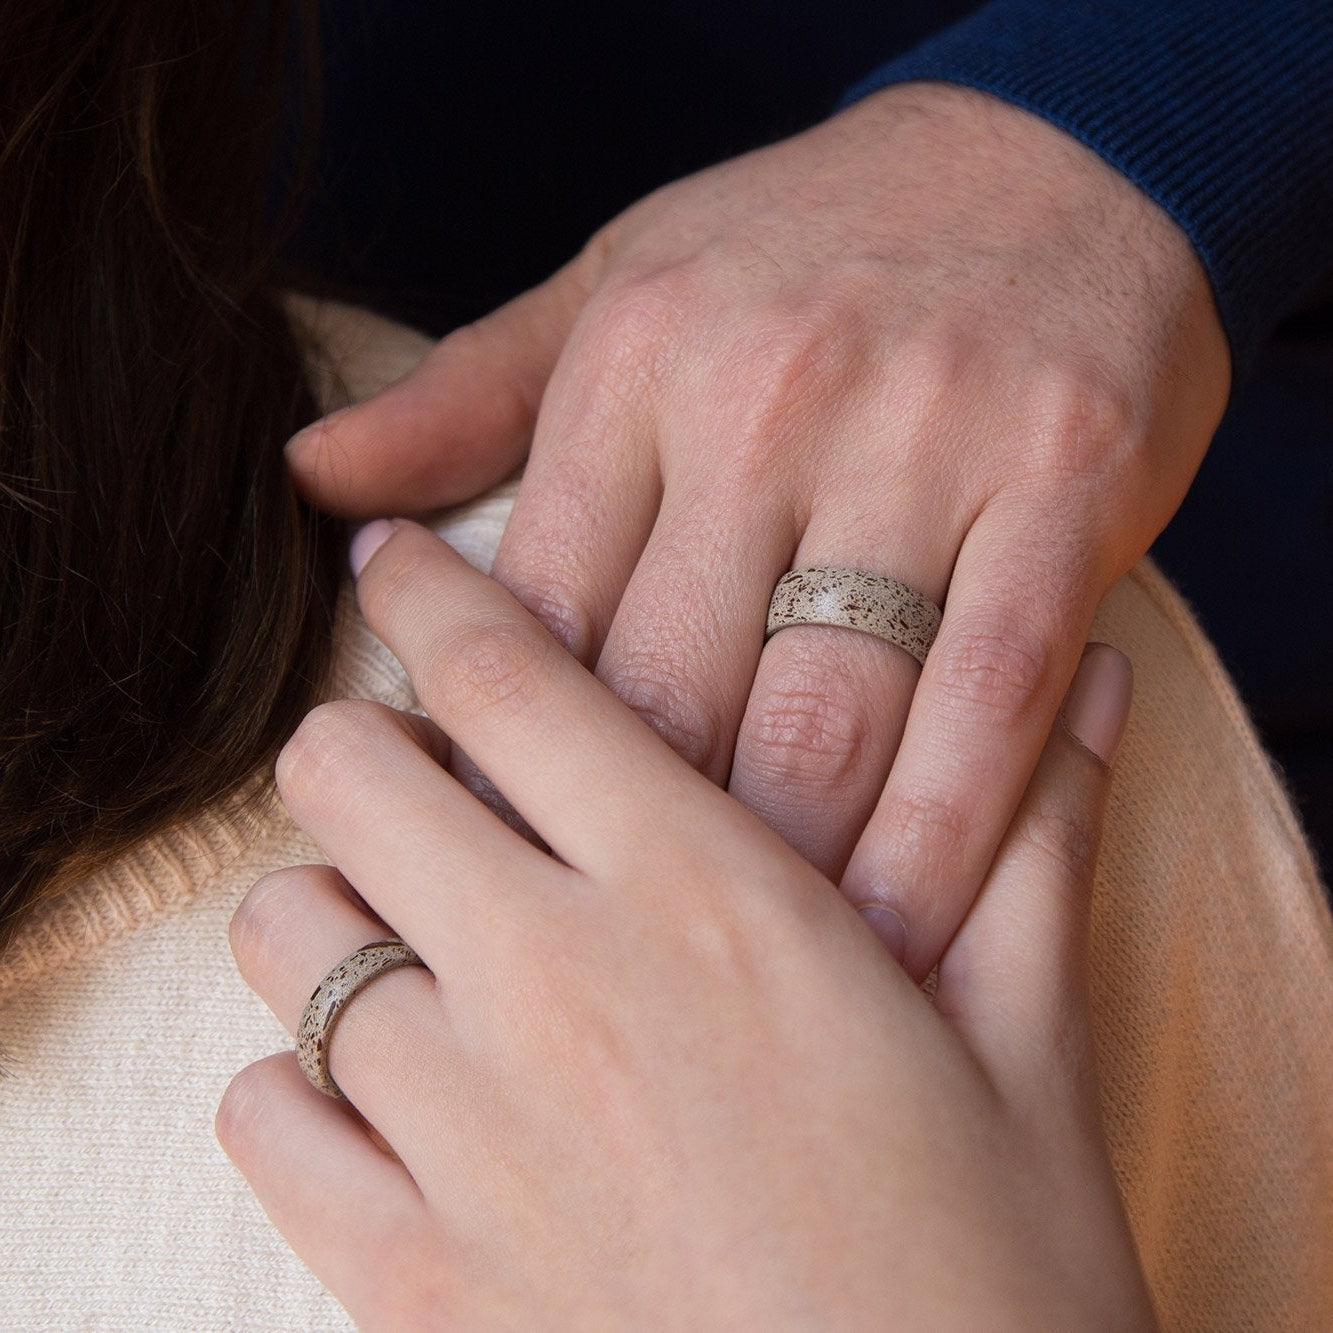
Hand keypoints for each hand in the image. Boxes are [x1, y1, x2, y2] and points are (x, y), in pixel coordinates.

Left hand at [220, 520, 1153, 1327]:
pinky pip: (265, 1119)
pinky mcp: (408, 1282)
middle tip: (419, 772)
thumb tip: (1105, 684)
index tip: (394, 558)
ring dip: (328, 909)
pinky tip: (387, 1095)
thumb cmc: (994, 1281)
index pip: (511, 677)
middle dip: (361, 746)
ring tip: (407, 933)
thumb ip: (1036, 840)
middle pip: (348, 777)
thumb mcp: (1031, 1045)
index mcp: (709, 901)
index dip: (431, 590)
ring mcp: (463, 1139)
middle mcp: (557, 990)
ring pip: (284, 935)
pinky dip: (296, 1081)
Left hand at [287, 82, 1227, 978]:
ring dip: (770, 888)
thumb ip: (472, 395)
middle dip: (612, 872)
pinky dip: (944, 834)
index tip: (491, 904)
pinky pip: (986, 695)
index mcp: (632, 366)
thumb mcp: (624, 280)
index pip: (533, 620)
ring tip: (726, 1031)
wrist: (1058, 153)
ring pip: (820, 715)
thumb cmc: (816, 241)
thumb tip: (313, 482)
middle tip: (583, 1010)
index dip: (497, 783)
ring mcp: (923, 442)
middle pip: (659, 695)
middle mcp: (761, 400)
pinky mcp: (1067, 486)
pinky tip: (892, 941)